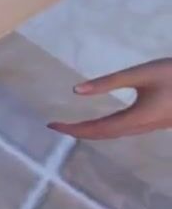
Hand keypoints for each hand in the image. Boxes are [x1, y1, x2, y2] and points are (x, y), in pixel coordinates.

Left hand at [47, 59, 171, 139]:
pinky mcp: (158, 122)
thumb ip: (109, 82)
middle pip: (103, 135)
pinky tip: (106, 123)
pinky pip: (127, 130)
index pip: (95, 129)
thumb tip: (75, 91)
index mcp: (136, 119)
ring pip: (116, 134)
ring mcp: (152, 126)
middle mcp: (142, 127)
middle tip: (56, 126)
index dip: (71, 129)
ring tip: (74, 126)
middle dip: (78, 131)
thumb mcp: (141, 73)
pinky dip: (109, 129)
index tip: (50, 125)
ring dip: (93, 132)